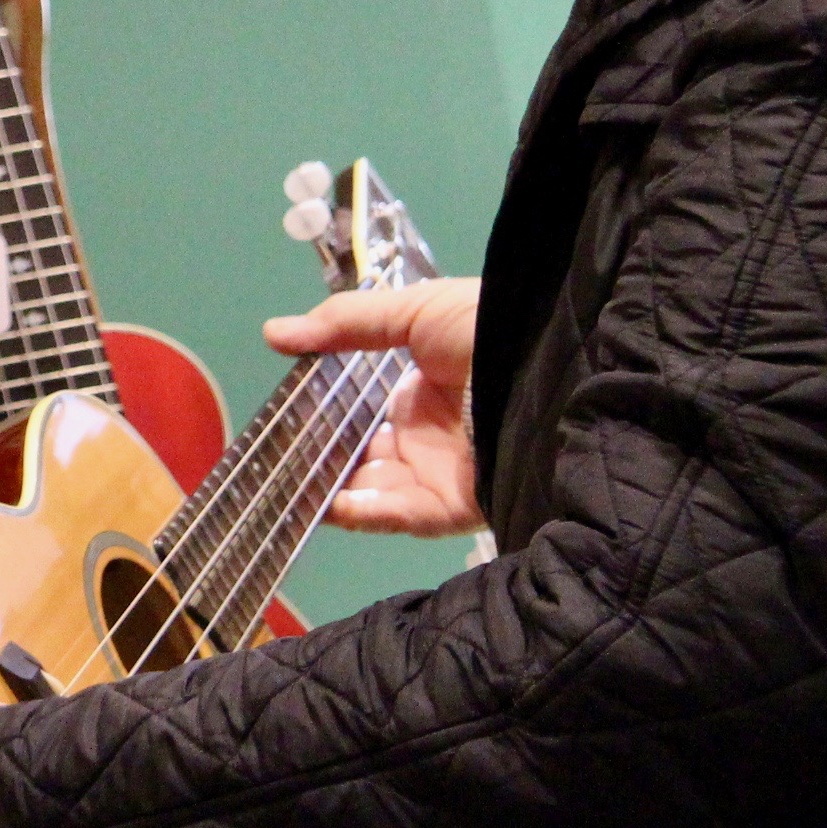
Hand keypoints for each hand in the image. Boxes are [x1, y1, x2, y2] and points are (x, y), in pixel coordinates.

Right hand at [265, 276, 482, 535]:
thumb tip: (272, 333)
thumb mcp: (418, 311)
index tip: (279, 419)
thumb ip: (346, 323)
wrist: (553, 365)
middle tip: (273, 459)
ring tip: (289, 485)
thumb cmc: (489, 331)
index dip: (321, 420)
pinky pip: (403, 516)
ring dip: (333, 491)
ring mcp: (441, 475)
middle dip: (319, 461)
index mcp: (421, 394)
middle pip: (361, 460)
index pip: (360, 417)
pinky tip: (333, 503)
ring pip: (373, 493)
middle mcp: (428, 439)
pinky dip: (367, 513)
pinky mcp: (457, 506)